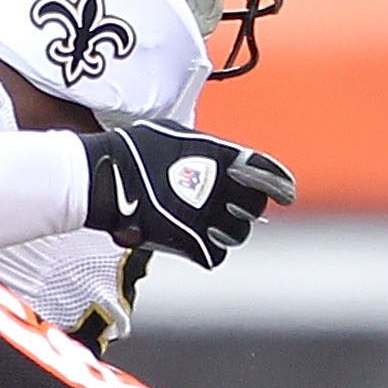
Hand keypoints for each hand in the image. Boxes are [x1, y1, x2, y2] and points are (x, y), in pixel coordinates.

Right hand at [81, 119, 294, 266]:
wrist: (101, 178)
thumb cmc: (130, 151)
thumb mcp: (171, 134)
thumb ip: (204, 147)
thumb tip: (222, 156)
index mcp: (221, 157)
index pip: (267, 172)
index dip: (279, 184)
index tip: (286, 194)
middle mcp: (222, 187)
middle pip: (255, 207)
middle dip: (244, 208)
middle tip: (225, 205)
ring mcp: (209, 217)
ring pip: (237, 234)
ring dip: (225, 230)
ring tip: (200, 220)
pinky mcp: (194, 243)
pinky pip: (216, 254)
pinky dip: (206, 249)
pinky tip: (189, 236)